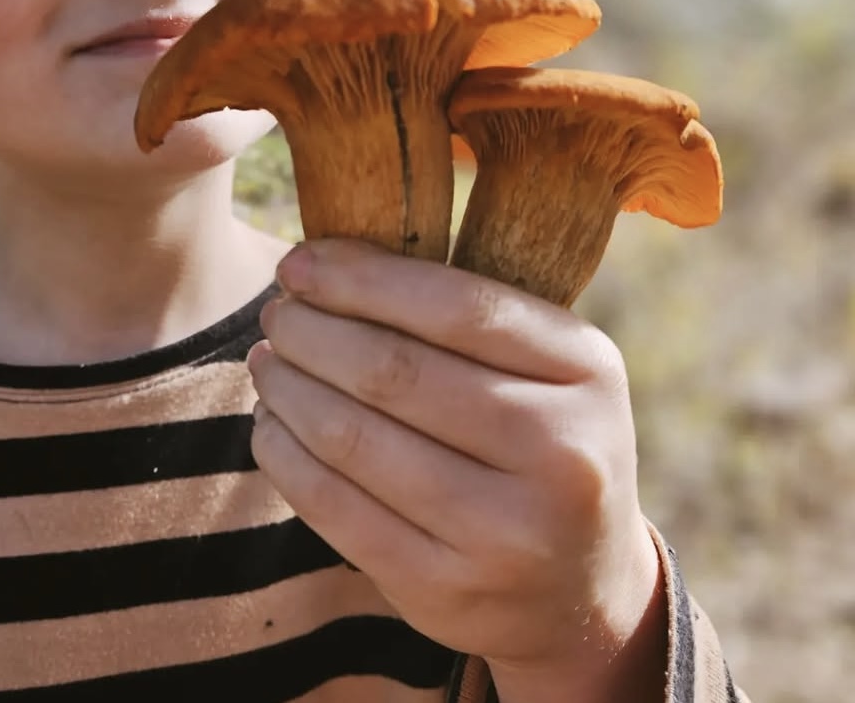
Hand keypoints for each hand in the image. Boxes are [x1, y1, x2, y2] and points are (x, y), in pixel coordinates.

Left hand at [246, 238, 666, 702]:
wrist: (581, 588)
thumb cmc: (543, 441)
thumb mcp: (546, 368)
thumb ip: (466, 315)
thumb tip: (329, 263)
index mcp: (587, 370)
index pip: (458, 306)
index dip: (362, 279)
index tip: (300, 263)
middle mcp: (560, 451)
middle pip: (395, 371)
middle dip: (313, 331)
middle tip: (277, 312)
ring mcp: (505, 532)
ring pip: (355, 439)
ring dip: (290, 389)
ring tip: (267, 361)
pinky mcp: (444, 591)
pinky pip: (336, 509)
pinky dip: (286, 456)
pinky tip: (271, 425)